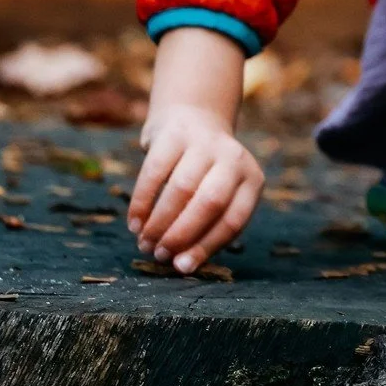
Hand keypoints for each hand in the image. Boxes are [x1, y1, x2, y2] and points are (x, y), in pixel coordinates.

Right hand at [129, 25, 261, 272]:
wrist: (192, 118)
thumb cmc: (205, 174)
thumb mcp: (220, 193)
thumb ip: (207, 225)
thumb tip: (181, 266)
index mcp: (251, 179)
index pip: (233, 220)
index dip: (206, 247)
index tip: (181, 268)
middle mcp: (234, 158)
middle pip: (210, 203)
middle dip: (181, 235)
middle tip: (159, 256)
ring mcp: (205, 142)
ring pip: (181, 189)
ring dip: (159, 222)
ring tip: (145, 243)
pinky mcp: (174, 133)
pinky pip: (154, 172)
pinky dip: (142, 203)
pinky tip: (134, 223)